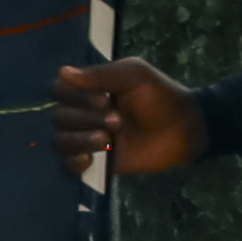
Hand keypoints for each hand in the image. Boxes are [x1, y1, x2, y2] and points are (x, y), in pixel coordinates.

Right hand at [49, 58, 211, 175]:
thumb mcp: (134, 75)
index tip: (104, 98)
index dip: (75, 96)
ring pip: (60, 141)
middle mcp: (81, 113)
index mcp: (87, 90)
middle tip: (118, 120)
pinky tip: (90, 159)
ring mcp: (86, 139)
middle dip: (86, 119)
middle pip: (59, 117)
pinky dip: (73, 163)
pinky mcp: (95, 163)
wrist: (183, 129)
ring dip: (81, 140)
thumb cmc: (160, 97)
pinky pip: (67, 167)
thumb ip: (100, 74)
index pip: (58, 90)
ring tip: (107, 139)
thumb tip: (63, 73)